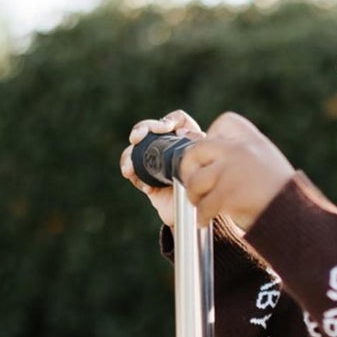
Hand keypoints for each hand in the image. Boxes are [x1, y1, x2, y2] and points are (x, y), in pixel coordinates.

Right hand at [121, 108, 202, 229]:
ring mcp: (153, 160)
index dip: (171, 120)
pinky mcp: (144, 176)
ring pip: (135, 148)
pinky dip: (132, 173)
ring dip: (129, 155)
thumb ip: (201, 150)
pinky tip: (142, 184)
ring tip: (129, 169)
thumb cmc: (204, 189)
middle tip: (136, 138)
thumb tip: (190, 135)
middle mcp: (168, 146)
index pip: (178, 120)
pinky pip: (131, 169)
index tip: (167, 127)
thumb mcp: (207, 168)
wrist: (195, 216)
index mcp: (187, 140)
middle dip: (141, 129)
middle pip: (150, 128)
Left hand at [174, 112, 293, 230]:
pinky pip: (204, 204)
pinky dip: (202, 215)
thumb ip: (242, 154)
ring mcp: (233, 170)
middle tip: (194, 183)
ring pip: (196, 180)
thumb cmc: (280, 196)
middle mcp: (241, 150)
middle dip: (189, 168)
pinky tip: (205, 220)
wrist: (296, 217)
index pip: (224, 123)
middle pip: (197, 149)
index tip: (213, 157)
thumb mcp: (266, 163)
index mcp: (254, 140)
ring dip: (194, 195)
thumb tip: (205, 153)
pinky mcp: (228, 193)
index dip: (212, 138)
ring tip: (201, 204)